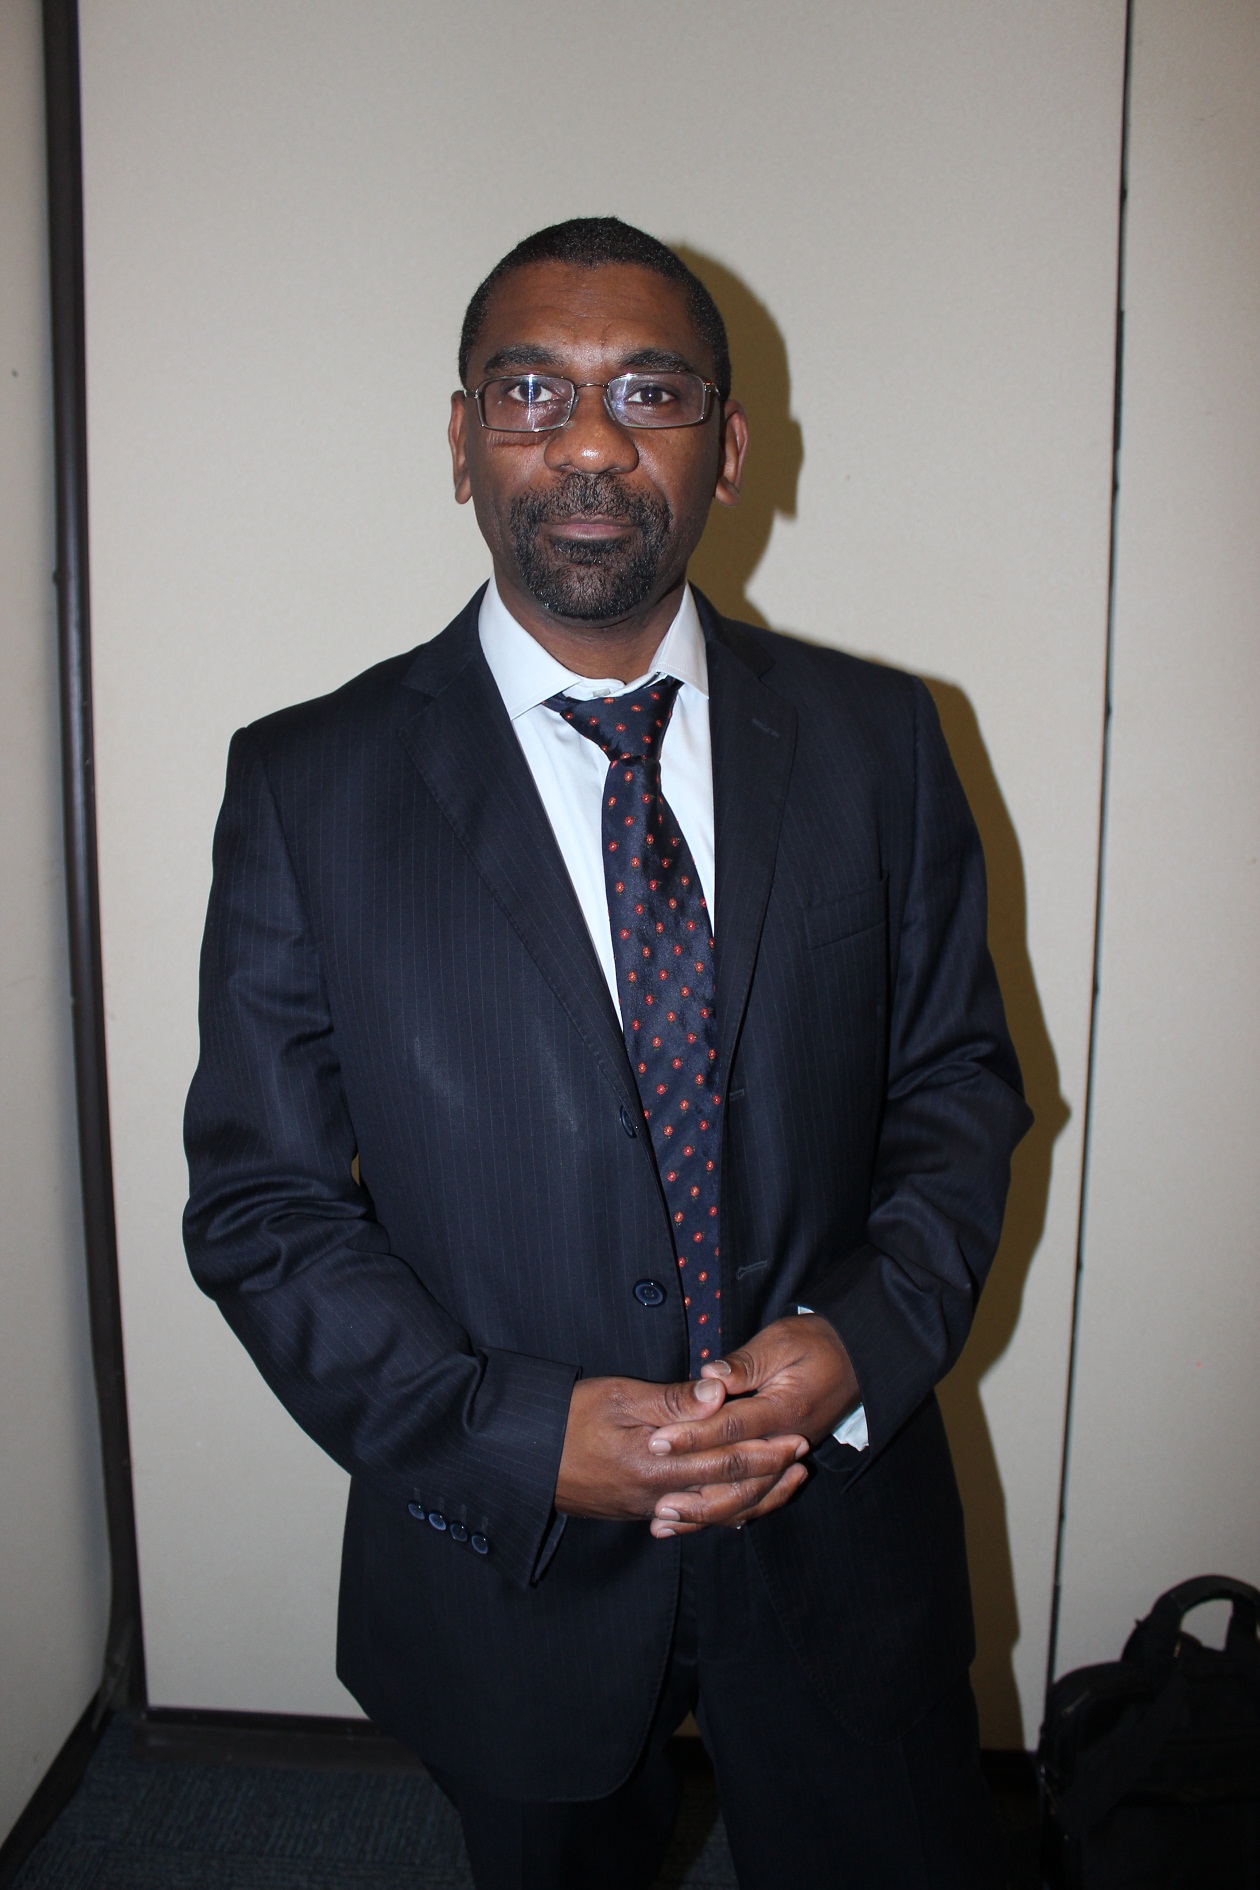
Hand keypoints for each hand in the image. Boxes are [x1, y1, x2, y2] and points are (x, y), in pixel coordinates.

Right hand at [554, 1373, 808, 1533]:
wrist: (521, 1457)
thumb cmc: (566, 1416)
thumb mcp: (619, 1396)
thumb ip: (673, 1400)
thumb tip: (719, 1394)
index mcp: (657, 1463)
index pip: (725, 1459)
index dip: (764, 1449)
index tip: (795, 1436)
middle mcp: (658, 1495)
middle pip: (727, 1491)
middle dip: (768, 1474)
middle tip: (801, 1458)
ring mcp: (648, 1508)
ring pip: (713, 1512)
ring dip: (752, 1499)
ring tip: (781, 1485)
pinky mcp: (637, 1512)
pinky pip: (690, 1519)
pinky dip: (718, 1516)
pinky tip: (733, 1511)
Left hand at [643, 1315, 859, 1535]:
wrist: (859, 1357)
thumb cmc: (816, 1342)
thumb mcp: (781, 1341)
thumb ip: (745, 1363)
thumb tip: (709, 1378)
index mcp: (785, 1409)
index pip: (732, 1427)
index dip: (692, 1435)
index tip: (657, 1443)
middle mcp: (789, 1441)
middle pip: (738, 1476)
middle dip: (694, 1487)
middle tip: (656, 1501)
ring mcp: (790, 1457)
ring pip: (747, 1496)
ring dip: (706, 1511)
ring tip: (666, 1521)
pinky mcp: (786, 1463)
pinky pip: (757, 1496)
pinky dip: (727, 1511)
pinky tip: (697, 1521)